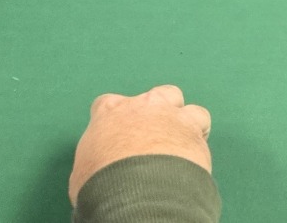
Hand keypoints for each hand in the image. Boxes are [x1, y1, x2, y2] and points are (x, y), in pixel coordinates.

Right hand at [69, 85, 211, 204]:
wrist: (135, 189)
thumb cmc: (102, 182)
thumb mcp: (85, 171)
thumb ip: (95, 159)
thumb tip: (98, 170)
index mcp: (109, 112)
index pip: (108, 104)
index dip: (116, 120)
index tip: (118, 136)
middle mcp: (141, 106)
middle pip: (154, 96)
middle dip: (157, 113)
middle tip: (154, 138)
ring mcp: (170, 114)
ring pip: (183, 105)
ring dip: (183, 121)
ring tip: (179, 146)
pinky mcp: (193, 129)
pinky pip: (201, 124)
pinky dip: (199, 137)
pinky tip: (194, 155)